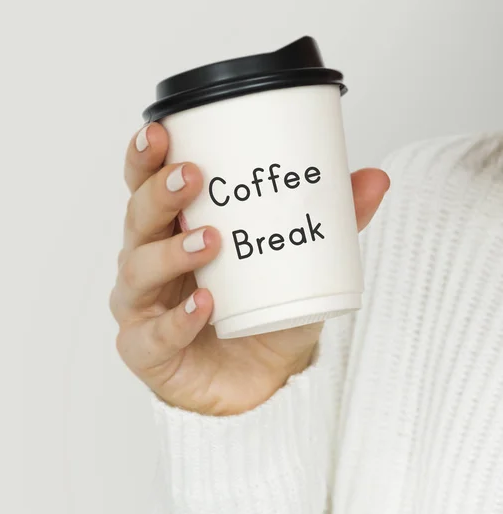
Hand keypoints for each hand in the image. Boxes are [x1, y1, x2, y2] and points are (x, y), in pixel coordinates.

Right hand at [110, 123, 389, 415]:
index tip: (160, 130)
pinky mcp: (146, 350)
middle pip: (138, 220)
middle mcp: (149, 261)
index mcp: (174, 229)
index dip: (144, 157)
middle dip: (158, 194)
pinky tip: (205, 305)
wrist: (258, 382)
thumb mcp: (297, 265)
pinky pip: (155, 334)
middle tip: (193, 177)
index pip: (145, 186)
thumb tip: (375, 179)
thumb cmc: (262, 313)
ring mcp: (143, 307)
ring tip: (211, 240)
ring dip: (172, 252)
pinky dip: (179, 320)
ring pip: (140, 271)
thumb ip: (330, 224)